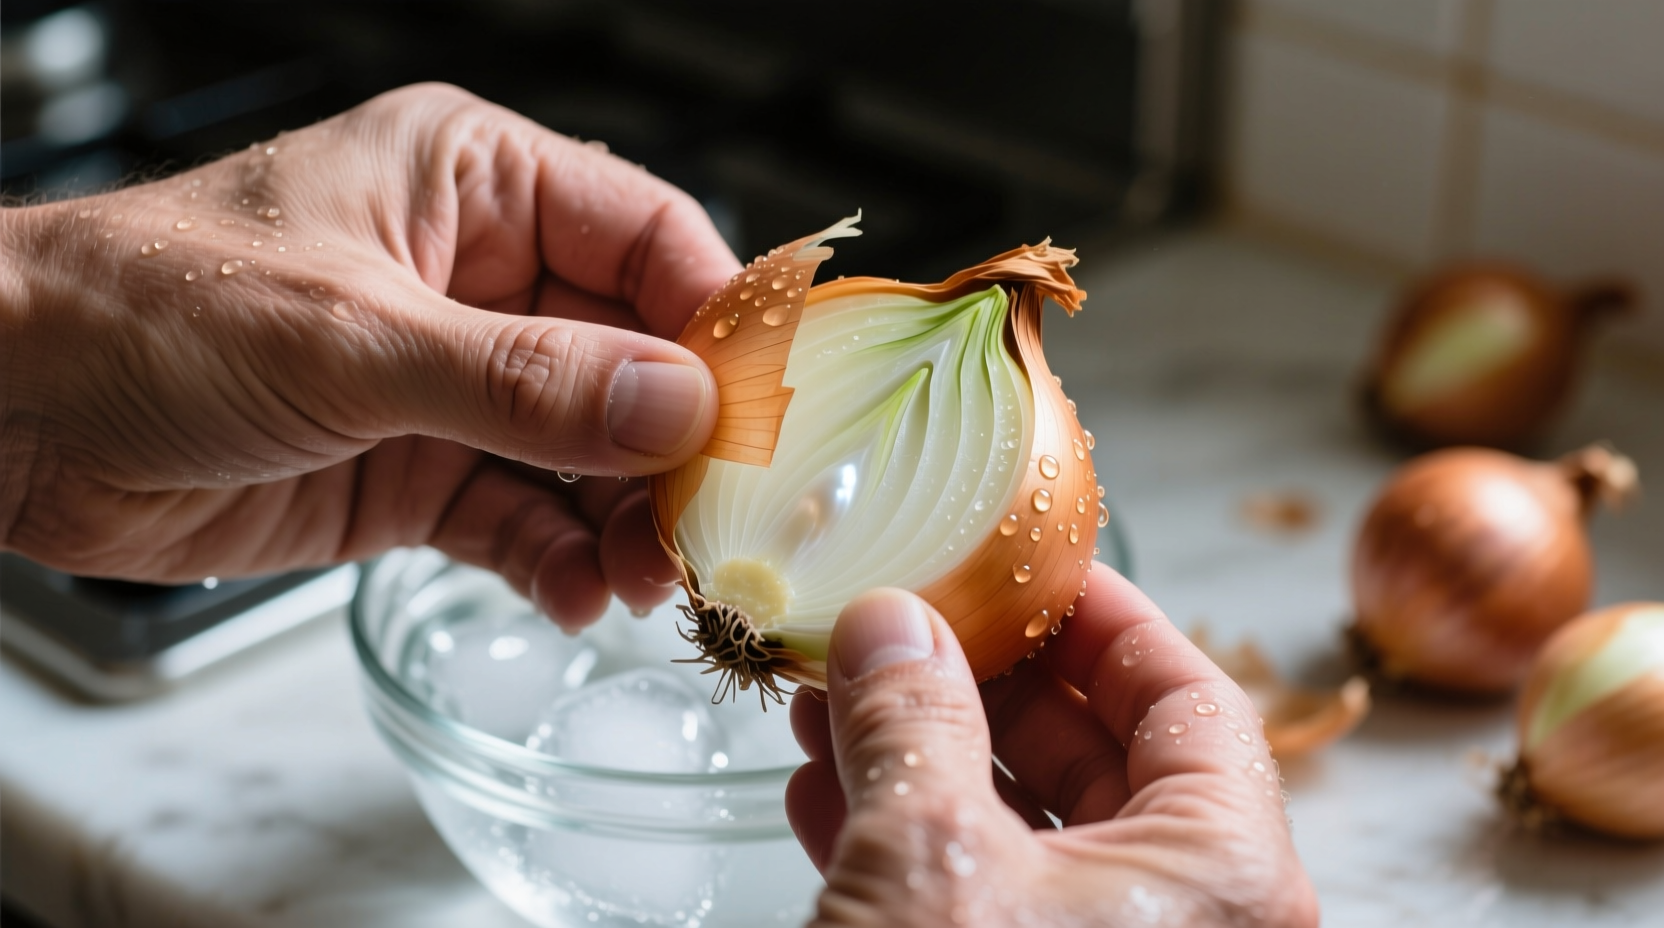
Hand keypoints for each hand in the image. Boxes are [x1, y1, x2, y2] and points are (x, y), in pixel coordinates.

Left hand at [0, 83, 739, 627]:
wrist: (7, 412)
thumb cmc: (144, 309)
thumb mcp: (353, 337)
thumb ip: (526, 381)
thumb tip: (676, 408)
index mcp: (475, 185)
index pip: (648, 239)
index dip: (716, 321)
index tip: (764, 409)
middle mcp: (481, 279)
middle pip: (637, 357)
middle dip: (678, 442)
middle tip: (710, 519)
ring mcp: (455, 382)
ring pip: (590, 451)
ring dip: (628, 516)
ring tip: (647, 575)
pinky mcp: (421, 471)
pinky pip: (524, 517)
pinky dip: (560, 559)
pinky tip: (578, 594)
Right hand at [785, 566, 1319, 926]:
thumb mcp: (929, 863)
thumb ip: (910, 722)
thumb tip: (888, 622)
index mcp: (1221, 878)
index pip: (1189, 696)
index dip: (1101, 613)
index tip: (1023, 558)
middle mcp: (1184, 924)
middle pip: (1100, 755)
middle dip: (983, 679)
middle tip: (905, 615)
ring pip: (1024, 828)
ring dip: (924, 750)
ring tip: (834, 689)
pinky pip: (979, 897)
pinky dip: (903, 834)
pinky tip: (822, 789)